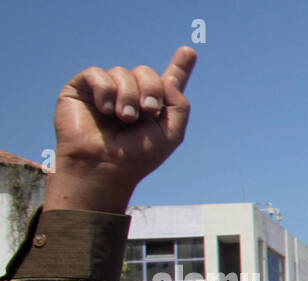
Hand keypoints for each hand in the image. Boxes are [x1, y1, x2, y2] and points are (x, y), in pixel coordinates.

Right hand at [45, 46, 196, 213]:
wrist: (104, 166)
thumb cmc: (137, 157)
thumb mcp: (171, 134)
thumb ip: (179, 105)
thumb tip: (169, 79)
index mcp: (153, 108)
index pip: (166, 82)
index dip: (179, 67)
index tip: (189, 51)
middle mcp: (130, 97)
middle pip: (146, 72)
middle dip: (151, 90)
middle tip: (147, 113)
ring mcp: (106, 92)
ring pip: (123, 72)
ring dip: (128, 96)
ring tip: (124, 118)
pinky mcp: (82, 89)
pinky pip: (97, 74)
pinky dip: (106, 90)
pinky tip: (106, 110)